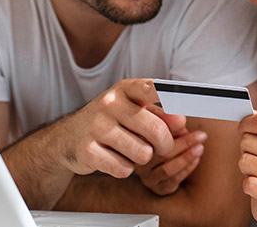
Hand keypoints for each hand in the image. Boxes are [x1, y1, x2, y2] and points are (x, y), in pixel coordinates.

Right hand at [59, 78, 185, 178]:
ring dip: (143, 158)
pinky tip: (115, 159)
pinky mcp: (88, 151)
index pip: (153, 88)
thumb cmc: (109, 120)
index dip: (173, 97)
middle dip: (165, 145)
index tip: (190, 104)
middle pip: (156, 131)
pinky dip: (125, 168)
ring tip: (132, 150)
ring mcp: (96, 127)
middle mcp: (109, 104)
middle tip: (161, 147)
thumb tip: (181, 122)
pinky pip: (124, 169)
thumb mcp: (132, 110)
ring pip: (143, 153)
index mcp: (124, 89)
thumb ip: (160, 114)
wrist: (67, 138)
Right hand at [135, 104, 207, 194]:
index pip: (149, 134)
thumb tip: (181, 119)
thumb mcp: (161, 124)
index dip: (167, 127)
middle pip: (160, 153)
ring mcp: (145, 175)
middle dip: (184, 143)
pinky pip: (172, 180)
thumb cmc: (162, 137)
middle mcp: (137, 160)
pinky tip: (196, 159)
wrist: (158, 165)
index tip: (184, 121)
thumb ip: (167, 121)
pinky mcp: (156, 187)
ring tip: (200, 148)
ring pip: (167, 169)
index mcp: (135, 140)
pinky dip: (187, 169)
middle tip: (201, 135)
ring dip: (187, 158)